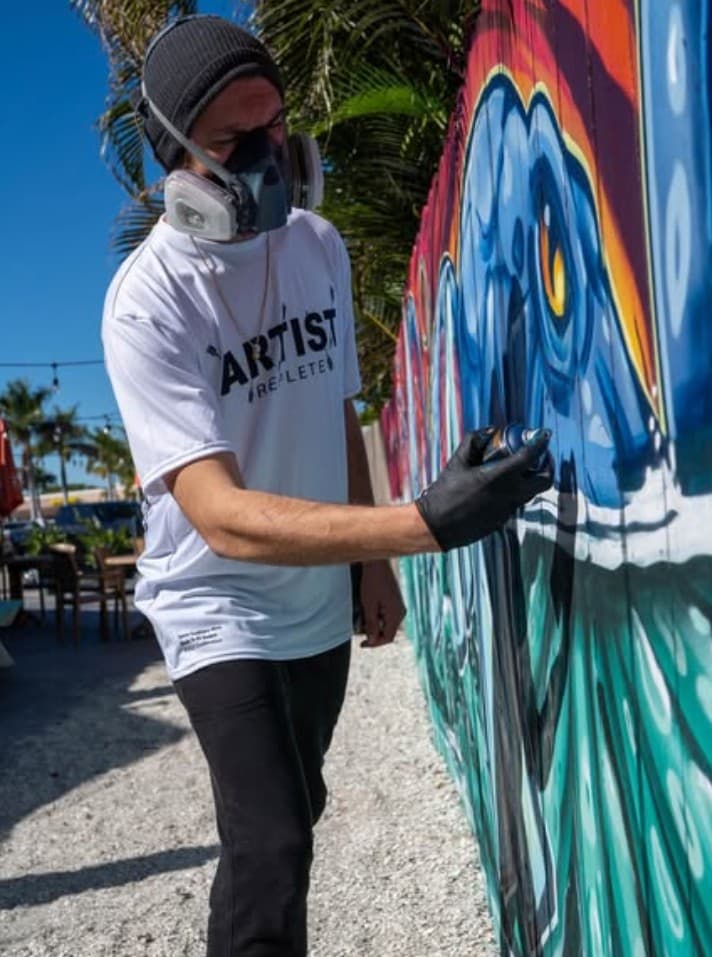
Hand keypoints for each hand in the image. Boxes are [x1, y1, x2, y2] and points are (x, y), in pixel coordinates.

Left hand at [358, 559, 405, 648]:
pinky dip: (377, 617)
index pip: (388, 637)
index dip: (374, 643)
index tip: (362, 644)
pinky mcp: (394, 601)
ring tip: (361, 620)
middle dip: (374, 634)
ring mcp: (398, 606)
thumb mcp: (369, 604)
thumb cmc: (372, 581)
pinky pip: (387, 615)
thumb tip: (373, 640)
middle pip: (388, 632)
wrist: (377, 563)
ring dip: (374, 625)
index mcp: (396, 614)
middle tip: (359, 631)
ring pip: (387, 624)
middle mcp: (401, 612)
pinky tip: (368, 612)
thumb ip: (371, 624)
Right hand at [415, 426, 553, 551]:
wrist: (437, 526)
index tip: (543, 435)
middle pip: (545, 480)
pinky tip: (500, 486)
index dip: (541, 442)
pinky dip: (516, 491)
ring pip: (532, 492)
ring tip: (519, 469)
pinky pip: (517, 502)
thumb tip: (489, 431)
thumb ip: (473, 442)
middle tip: (539, 456)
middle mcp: (510, 494)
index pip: (530, 456)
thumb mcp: (457, 462)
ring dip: (531, 479)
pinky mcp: (503, 519)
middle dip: (547, 466)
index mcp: (500, 477)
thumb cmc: (445, 493)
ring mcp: (509, 509)